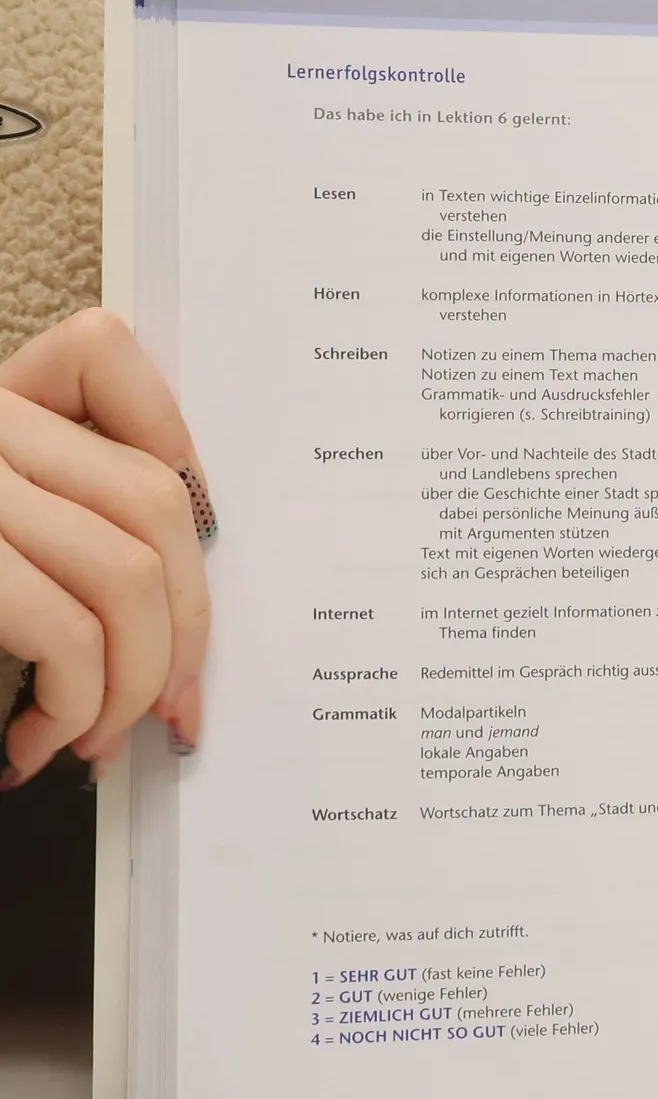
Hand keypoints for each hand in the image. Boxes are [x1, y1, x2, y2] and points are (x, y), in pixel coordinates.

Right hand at [0, 309, 213, 787]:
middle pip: (149, 499)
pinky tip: (32, 741)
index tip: (175, 570)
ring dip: (130, 683)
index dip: (174, 468)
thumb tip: (163, 602)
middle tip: (164, 711)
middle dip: (184, 628)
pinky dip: (74, 705)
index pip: (103, 356)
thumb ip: (45, 510)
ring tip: (91, 738)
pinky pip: (63, 629)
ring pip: (123, 573)